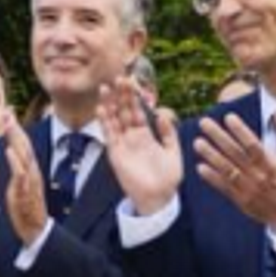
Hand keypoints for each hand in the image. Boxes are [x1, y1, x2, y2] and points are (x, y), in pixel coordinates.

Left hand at [0, 110, 47, 239]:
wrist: (36, 229)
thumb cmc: (27, 206)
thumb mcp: (22, 184)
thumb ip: (19, 168)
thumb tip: (13, 153)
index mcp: (30, 169)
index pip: (23, 144)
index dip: (16, 127)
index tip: (9, 110)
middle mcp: (32, 172)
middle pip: (24, 146)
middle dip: (15, 127)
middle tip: (8, 110)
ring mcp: (30, 181)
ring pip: (24, 156)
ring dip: (16, 139)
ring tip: (9, 123)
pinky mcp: (25, 192)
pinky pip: (21, 175)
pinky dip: (15, 162)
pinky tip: (9, 151)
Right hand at [96, 75, 182, 215]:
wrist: (158, 198)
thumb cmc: (167, 178)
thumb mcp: (173, 154)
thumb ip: (169, 135)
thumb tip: (162, 114)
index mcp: (147, 135)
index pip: (138, 111)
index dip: (135, 98)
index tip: (132, 82)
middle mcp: (132, 137)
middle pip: (124, 111)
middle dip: (121, 95)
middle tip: (119, 78)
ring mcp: (122, 144)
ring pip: (113, 120)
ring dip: (109, 104)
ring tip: (106, 88)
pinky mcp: (115, 153)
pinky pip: (109, 135)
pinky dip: (105, 122)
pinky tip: (102, 109)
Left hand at [194, 111, 275, 228]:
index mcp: (271, 164)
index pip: (254, 145)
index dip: (241, 131)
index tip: (228, 117)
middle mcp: (259, 175)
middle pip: (236, 154)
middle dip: (219, 137)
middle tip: (204, 123)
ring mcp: (248, 188)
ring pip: (227, 169)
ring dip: (211, 155)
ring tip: (198, 142)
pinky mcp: (240, 199)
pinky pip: (224, 187)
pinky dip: (212, 178)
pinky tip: (200, 167)